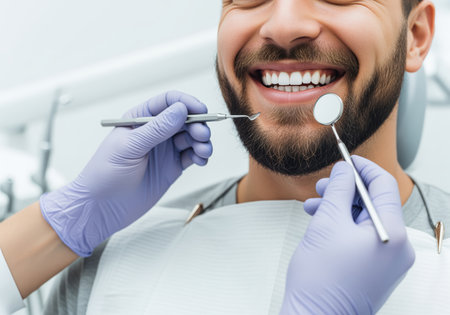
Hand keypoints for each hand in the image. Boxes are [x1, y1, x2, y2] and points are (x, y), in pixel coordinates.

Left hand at [40, 91, 212, 256]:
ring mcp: (164, 149)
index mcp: (140, 119)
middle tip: (202, 135)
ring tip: (203, 151)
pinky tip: (201, 160)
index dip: (186, 103)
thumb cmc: (105, 174)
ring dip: (202, 141)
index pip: (168, 102)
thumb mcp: (130, 147)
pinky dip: (200, 156)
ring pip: (191, 137)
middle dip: (197, 124)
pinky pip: (192, 155)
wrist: (102, 208)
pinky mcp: (172, 167)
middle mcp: (154, 131)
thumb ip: (157, 128)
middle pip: (184, 119)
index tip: (200, 110)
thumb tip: (181, 110)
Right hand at [280, 156, 414, 314]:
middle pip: (375, 203)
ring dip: (340, 208)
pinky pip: (362, 237)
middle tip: (322, 185)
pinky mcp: (376, 269)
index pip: (384, 186)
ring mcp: (388, 261)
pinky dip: (343, 226)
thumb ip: (338, 189)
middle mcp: (397, 247)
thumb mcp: (327, 222)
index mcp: (392, 234)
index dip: (362, 168)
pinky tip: (321, 223)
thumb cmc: (320, 278)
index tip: (345, 160)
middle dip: (346, 190)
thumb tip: (344, 170)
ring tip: (313, 207)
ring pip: (365, 220)